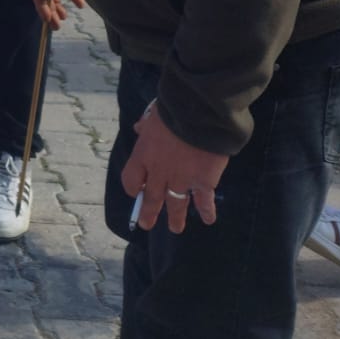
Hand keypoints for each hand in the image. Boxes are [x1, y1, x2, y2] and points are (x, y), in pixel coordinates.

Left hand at [122, 104, 228, 233]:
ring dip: (175, 218)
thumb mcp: (153, 114)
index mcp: (143, 154)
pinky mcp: (203, 181)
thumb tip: (138, 128)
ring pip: (175, 204)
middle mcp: (159, 172)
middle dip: (148, 213)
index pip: (131, 179)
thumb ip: (146, 125)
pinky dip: (206, 211)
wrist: (198, 114)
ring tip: (175, 229)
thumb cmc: (174, 109)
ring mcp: (181, 179)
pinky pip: (203, 200)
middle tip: (145, 224)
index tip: (136, 192)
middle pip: (151, 197)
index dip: (133, 187)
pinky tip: (209, 220)